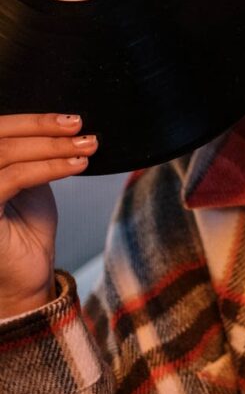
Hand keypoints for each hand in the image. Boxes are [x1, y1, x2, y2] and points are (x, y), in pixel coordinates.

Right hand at [0, 114, 97, 317]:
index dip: (33, 120)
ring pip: (8, 153)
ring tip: (87, 146)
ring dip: (53, 147)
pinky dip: (50, 167)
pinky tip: (77, 164)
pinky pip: (15, 178)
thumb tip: (58, 121)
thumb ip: (30, 150)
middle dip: (44, 128)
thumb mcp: (29, 177)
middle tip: (80, 127)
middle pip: (0, 135)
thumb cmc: (26, 227)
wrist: (26, 274)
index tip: (71, 119)